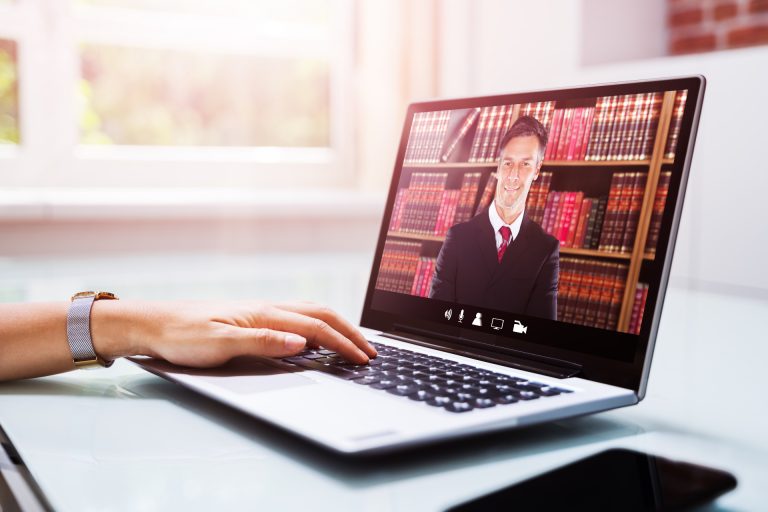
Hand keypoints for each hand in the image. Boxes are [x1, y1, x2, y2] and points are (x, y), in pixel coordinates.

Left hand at [92, 300, 376, 367]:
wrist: (152, 323)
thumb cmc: (181, 335)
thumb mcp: (219, 344)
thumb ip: (263, 342)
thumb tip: (302, 343)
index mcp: (263, 313)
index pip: (315, 327)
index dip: (342, 343)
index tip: (362, 359)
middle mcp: (266, 307)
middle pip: (320, 313)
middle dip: (349, 331)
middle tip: (370, 350)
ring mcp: (260, 310)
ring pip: (310, 311)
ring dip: (336, 325)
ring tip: (353, 341)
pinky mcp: (252, 316)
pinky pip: (296, 316)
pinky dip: (318, 325)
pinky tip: (316, 337)